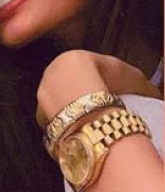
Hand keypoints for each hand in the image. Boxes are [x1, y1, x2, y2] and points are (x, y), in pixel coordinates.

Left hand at [36, 50, 160, 128]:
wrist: (83, 98)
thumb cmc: (107, 80)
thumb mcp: (132, 77)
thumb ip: (142, 85)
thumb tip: (154, 96)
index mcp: (68, 60)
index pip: (80, 70)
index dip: (95, 82)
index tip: (106, 94)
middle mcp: (49, 76)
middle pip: (65, 87)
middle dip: (78, 97)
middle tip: (97, 109)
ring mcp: (42, 96)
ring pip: (57, 104)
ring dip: (70, 112)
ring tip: (88, 122)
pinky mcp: (40, 115)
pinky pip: (54, 122)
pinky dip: (65, 126)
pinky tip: (78, 131)